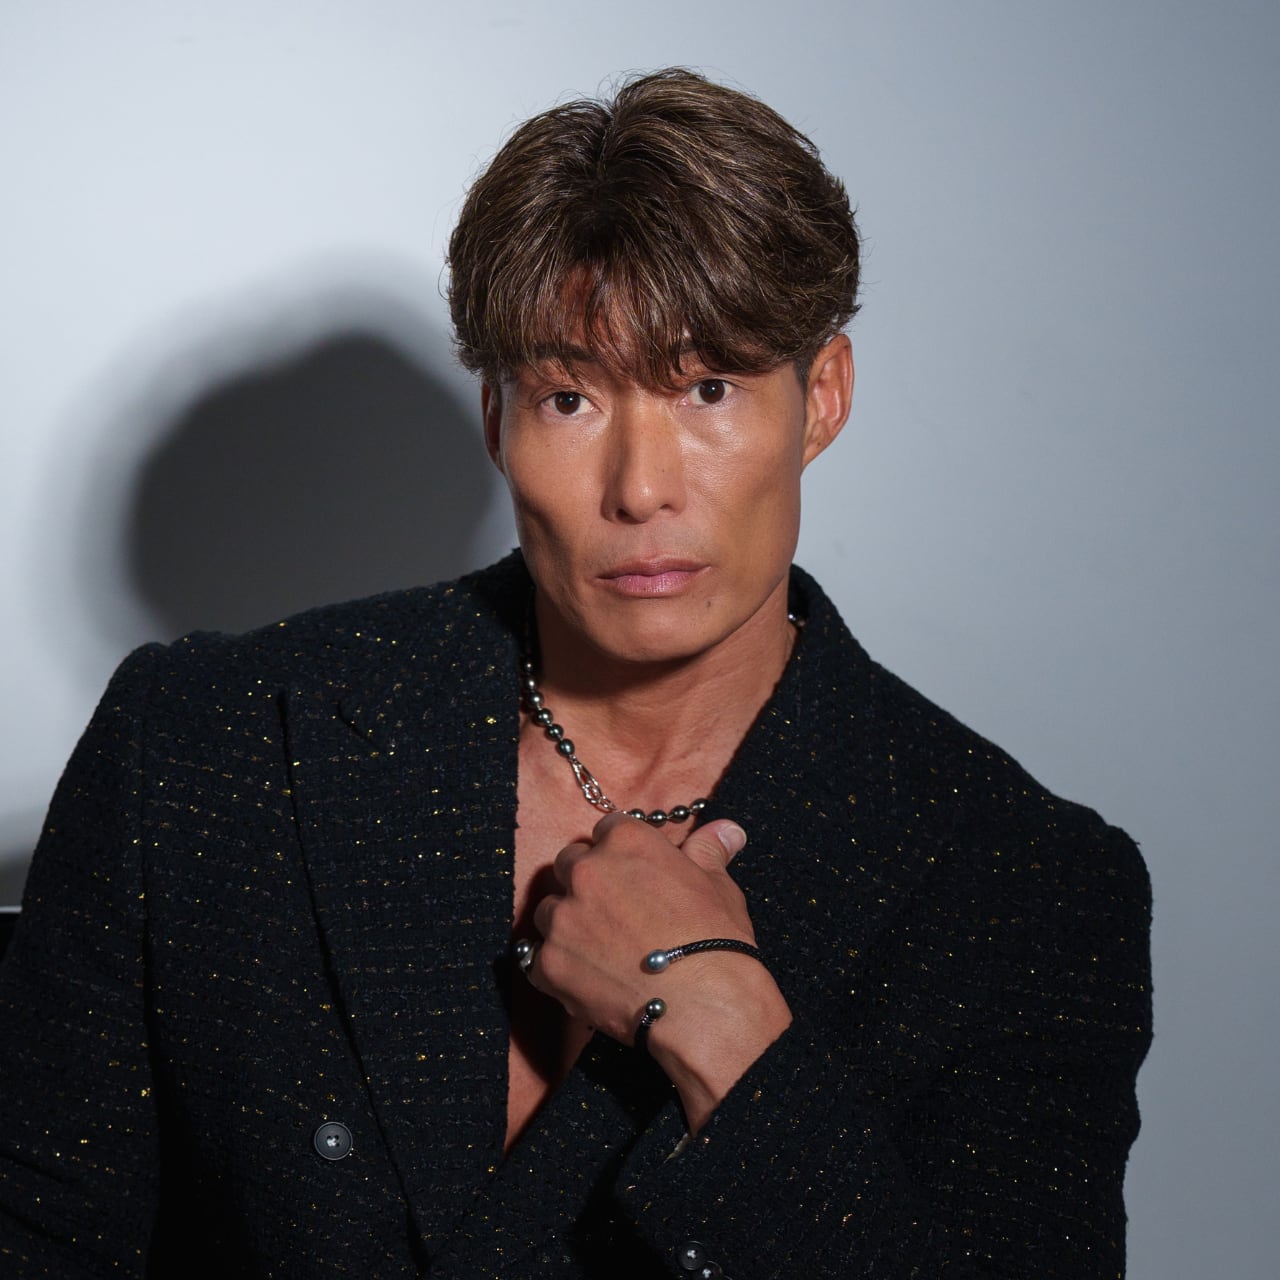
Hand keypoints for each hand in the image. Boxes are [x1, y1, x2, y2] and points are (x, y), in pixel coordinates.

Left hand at [528, 811, 791, 1129]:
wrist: (704, 1005)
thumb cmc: (715, 939)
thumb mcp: (718, 886)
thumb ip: (708, 851)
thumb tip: (727, 829)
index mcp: (626, 841)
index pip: (607, 830)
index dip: (620, 853)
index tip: (631, 873)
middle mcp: (586, 870)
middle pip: (570, 864)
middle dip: (587, 881)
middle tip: (613, 910)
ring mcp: (564, 917)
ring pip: (551, 910)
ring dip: (569, 923)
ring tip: (600, 949)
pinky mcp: (550, 963)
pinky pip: (539, 958)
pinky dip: (559, 967)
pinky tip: (587, 978)